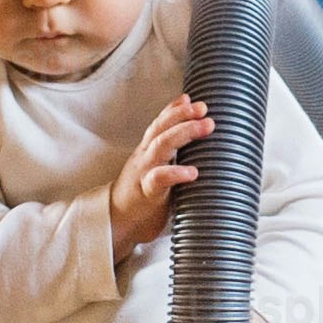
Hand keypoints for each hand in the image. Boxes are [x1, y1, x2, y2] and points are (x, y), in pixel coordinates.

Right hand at [106, 97, 210, 253]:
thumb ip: (171, 153)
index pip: (160, 122)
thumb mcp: (156, 168)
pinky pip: (158, 179)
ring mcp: (144, 172)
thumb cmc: (142, 194)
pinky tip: (192, 172)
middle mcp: (145, 156)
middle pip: (161, 128)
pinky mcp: (146, 193)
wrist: (117, 223)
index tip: (194, 100)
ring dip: (184, 133)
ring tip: (206, 127)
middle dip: (183, 115)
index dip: (175, 109)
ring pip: (161, 146)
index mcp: (148, 149)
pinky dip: (175, 173)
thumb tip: (196, 138)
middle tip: (205, 110)